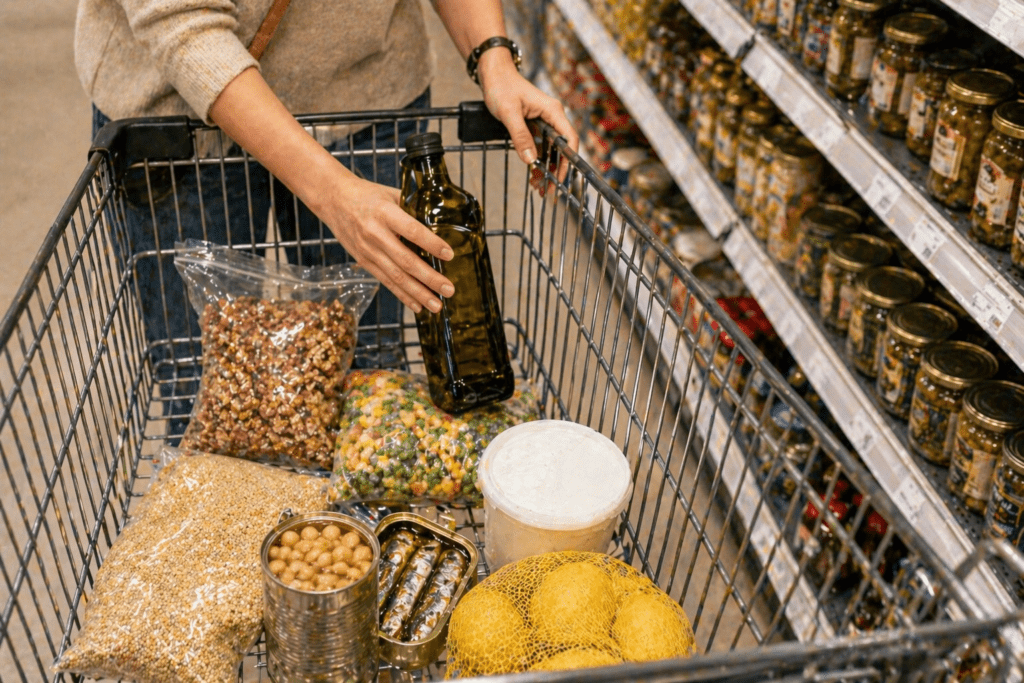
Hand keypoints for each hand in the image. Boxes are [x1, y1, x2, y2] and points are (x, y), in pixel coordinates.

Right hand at [319, 173, 455, 314]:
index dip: (431, 244)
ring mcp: (368, 251)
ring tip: (437, 306)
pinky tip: (418, 306)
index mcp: (384, 213)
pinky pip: (386, 281)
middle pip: (406, 261)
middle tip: (449, 290)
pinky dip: (403, 295)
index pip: (411, 231)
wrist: (333, 200)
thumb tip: (441, 222)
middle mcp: (375, 234)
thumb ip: (413, 208)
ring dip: (419, 293)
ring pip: (397, 277)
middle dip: (430, 278)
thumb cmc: (368, 195)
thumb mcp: (390, 194)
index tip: (449, 255)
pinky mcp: (364, 262)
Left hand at [476, 47, 578, 182]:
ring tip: (537, 186)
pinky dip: (537, 159)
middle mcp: (552, 117)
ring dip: (545, 167)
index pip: (568, 140)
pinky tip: (532, 171)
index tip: (559, 179)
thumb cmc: (501, 86)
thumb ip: (520, 136)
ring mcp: (544, 121)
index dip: (567, 161)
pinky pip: (540, 145)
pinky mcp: (534, 125)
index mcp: (552, 111)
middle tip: (547, 190)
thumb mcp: (509, 113)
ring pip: (550, 149)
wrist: (493, 73)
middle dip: (555, 170)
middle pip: (561, 148)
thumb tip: (531, 160)